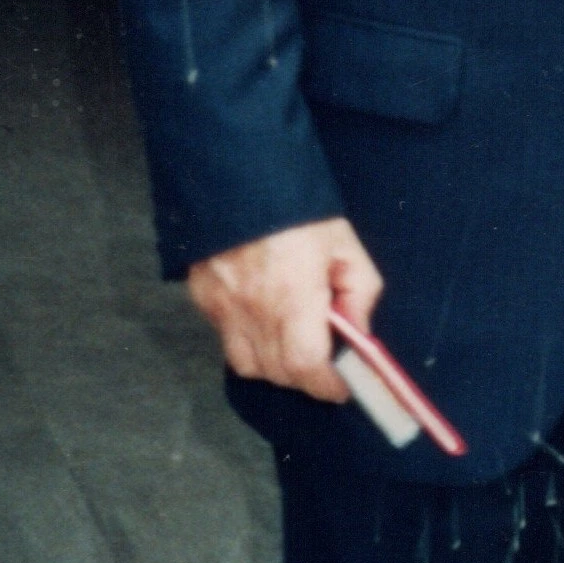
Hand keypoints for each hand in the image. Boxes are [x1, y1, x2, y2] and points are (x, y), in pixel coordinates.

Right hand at [185, 215, 383, 401]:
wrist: (239, 176)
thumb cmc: (298, 210)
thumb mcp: (344, 244)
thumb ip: (360, 292)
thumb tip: (359, 332)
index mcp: (293, 292)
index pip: (306, 364)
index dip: (327, 384)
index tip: (342, 386)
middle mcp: (253, 307)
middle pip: (279, 373)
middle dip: (306, 377)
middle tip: (324, 363)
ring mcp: (223, 307)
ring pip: (248, 366)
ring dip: (275, 367)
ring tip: (293, 345)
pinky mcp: (204, 300)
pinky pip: (227, 341)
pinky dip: (249, 344)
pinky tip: (265, 323)